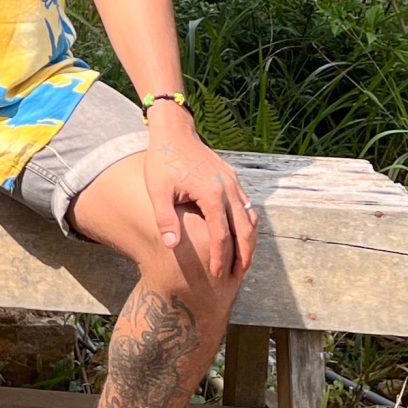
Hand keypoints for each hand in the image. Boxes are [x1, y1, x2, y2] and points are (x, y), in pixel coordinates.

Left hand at [142, 106, 257, 279]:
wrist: (174, 131)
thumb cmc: (163, 160)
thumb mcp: (157, 190)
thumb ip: (165, 218)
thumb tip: (172, 246)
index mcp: (212, 194)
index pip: (221, 235)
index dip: (220, 257)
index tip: (217, 273)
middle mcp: (228, 189)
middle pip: (244, 230)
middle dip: (243, 255)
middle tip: (239, 275)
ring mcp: (233, 182)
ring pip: (250, 218)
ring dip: (249, 240)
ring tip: (244, 261)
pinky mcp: (232, 177)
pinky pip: (247, 205)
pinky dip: (247, 223)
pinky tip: (242, 234)